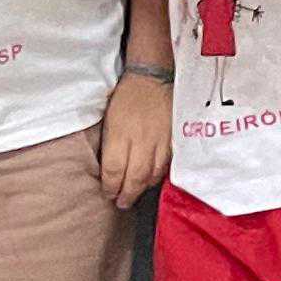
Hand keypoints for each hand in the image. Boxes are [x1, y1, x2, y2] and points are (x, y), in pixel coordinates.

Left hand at [96, 75, 172, 205]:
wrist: (153, 77)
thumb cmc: (126, 97)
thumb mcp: (108, 119)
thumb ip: (109, 145)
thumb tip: (108, 169)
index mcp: (119, 134)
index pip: (113, 170)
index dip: (109, 187)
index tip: (107, 193)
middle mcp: (140, 140)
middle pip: (134, 177)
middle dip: (126, 194)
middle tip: (121, 203)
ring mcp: (159, 140)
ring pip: (153, 174)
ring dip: (143, 188)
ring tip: (136, 194)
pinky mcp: (173, 138)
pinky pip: (167, 164)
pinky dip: (159, 175)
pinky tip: (152, 179)